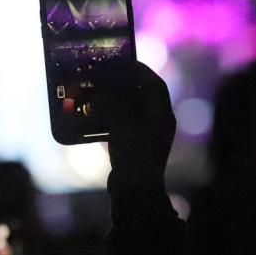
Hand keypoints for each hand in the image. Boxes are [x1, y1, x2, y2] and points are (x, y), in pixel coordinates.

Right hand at [96, 60, 175, 186]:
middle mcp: (157, 123)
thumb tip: (101, 81)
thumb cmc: (133, 156)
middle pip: (140, 95)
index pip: (153, 83)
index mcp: (161, 114)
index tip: (121, 60)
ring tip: (95, 91)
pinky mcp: (133, 146)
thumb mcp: (122, 123)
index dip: (137, 69)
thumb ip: (112, 100)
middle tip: (104, 74)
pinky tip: (93, 113)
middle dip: (121, 83)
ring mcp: (145, 135)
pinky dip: (108, 116)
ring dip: (112, 99)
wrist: (135, 194)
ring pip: (129, 109)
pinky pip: (121, 124)